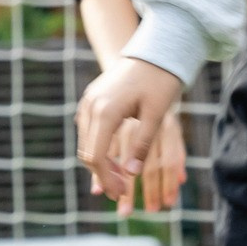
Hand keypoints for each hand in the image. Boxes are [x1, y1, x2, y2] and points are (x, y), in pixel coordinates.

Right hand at [77, 55, 185, 209]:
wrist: (154, 51)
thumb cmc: (160, 82)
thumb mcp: (156, 115)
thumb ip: (142, 145)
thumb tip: (130, 175)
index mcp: (106, 112)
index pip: (97, 157)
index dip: (108, 179)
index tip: (122, 194)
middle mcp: (91, 107)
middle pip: (87, 153)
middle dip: (103, 175)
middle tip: (122, 192)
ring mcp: (88, 102)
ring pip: (86, 144)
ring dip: (100, 163)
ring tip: (121, 178)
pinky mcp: (91, 100)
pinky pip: (89, 131)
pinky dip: (99, 148)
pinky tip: (116, 159)